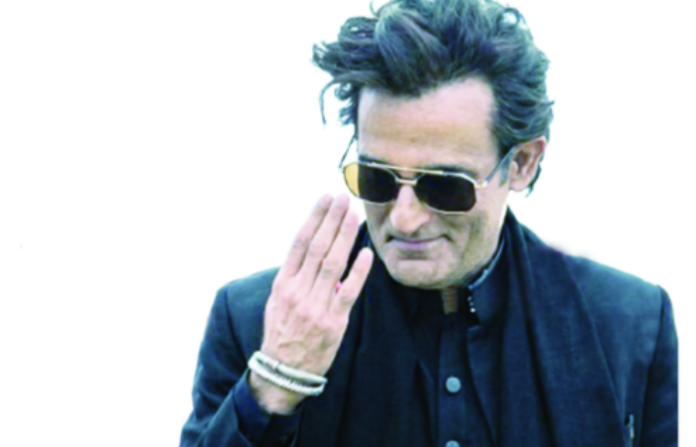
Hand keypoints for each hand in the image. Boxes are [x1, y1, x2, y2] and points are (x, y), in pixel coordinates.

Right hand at [248, 194, 372, 412]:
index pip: (300, 242)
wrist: (284, 370)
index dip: (314, 217)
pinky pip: (348, 292)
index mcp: (284, 282)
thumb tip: (314, 251)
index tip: (325, 198)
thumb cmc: (282, 331)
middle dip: (331, 219)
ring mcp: (316, 306)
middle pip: (317, 247)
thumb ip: (295, 276)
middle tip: (343, 197)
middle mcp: (298, 290)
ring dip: (344, 236)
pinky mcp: (333, 322)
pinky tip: (366, 253)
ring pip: (332, 264)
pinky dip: (358, 272)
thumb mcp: (278, 300)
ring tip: (354, 214)